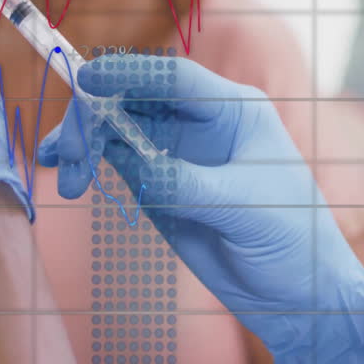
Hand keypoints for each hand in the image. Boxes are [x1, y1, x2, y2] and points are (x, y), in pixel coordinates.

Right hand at [36, 55, 363, 363]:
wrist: (296, 292)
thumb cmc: (293, 238)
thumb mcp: (245, 208)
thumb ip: (189, 184)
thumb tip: (133, 165)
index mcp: (235, 110)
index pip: (175, 77)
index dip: (130, 71)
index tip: (87, 79)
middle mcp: (201, 122)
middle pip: (134, 97)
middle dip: (94, 116)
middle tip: (71, 155)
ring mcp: (176, 151)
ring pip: (116, 126)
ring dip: (83, 141)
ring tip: (68, 176)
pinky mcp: (157, 183)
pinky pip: (114, 159)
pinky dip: (86, 161)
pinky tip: (69, 175)